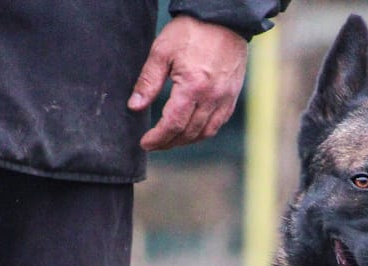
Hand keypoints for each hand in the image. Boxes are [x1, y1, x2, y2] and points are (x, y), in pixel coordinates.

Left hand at [128, 16, 248, 150]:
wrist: (223, 19)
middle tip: (154, 144)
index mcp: (193, 86)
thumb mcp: (162, 51)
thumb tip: (135, 106)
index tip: (145, 143)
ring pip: (205, 132)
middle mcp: (212, 97)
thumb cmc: (191, 31)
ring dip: (186, 141)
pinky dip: (203, 132)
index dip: (158, 138)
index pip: (173, 124)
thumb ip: (148, 81)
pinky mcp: (232, 96)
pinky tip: (191, 130)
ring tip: (171, 140)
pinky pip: (218, 123)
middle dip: (169, 142)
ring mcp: (225, 98)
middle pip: (189, 133)